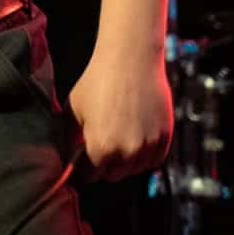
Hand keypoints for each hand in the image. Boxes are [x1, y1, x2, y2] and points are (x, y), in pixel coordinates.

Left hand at [67, 50, 171, 180]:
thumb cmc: (99, 79)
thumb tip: (68, 155)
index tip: (85, 159)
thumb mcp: (73, 109)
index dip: (86, 167)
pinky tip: (136, 137)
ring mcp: (148, 145)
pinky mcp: (165, 137)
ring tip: (120, 137)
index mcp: (101, 148)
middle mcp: (127, 152)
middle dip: (106, 165)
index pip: (91, 175)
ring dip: (127, 161)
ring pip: (136, 169)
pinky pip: (155, 159)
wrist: (130, 59)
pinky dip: (146, 154)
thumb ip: (69, 138)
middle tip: (103, 144)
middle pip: (114, 175)